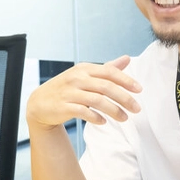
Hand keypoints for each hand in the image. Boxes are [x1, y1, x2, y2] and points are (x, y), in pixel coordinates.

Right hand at [26, 55, 141, 130]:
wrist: (39, 103)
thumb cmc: (67, 88)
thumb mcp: (85, 75)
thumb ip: (107, 68)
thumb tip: (127, 58)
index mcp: (84, 68)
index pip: (109, 72)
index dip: (126, 80)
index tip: (139, 90)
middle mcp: (76, 78)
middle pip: (106, 87)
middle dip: (124, 98)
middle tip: (137, 108)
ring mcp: (69, 92)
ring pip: (97, 100)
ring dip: (114, 110)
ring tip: (124, 118)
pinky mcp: (63, 107)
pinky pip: (83, 112)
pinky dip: (96, 117)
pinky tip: (103, 121)